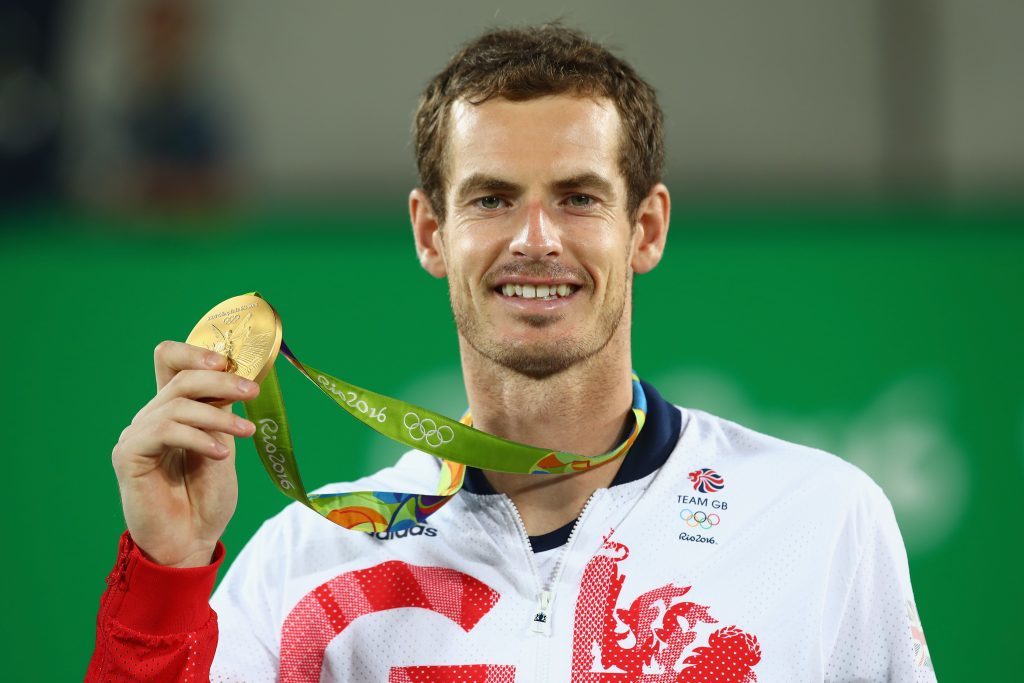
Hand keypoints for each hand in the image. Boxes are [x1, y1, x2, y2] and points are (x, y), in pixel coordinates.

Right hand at [112, 341, 259, 566]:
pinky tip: (221, 454)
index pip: (171, 360)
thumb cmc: (206, 498)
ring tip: (246, 432)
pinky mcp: (128, 456)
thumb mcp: (223, 445)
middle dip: (222, 380)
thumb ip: (222, 413)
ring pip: (177, 404)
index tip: (232, 363)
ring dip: (218, 416)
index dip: (197, 352)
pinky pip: (164, 430)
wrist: (190, 542)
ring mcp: (136, 435)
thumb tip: (238, 378)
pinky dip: (198, 438)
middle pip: (180, 376)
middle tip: (252, 392)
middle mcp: (151, 417)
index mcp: (172, 409)